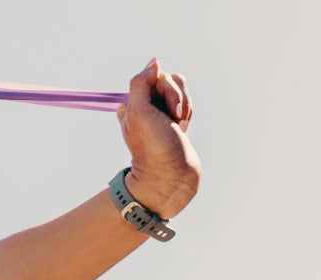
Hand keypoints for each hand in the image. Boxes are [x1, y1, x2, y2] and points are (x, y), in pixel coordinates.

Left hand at [116, 59, 200, 219]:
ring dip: (184, 104)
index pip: (150, 76)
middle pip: (167, 79)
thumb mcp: (138, 111)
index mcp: (132, 103)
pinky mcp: (177, 119)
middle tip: (172, 118)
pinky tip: (183, 128)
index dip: (159, 88)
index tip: (158, 108)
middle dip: (175, 96)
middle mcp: (146, 106)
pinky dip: (188, 112)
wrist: (172, 175)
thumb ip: (141, 82)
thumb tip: (154, 62)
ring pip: (180, 88)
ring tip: (179, 126)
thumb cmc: (153, 147)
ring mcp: (162, 112)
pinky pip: (187, 101)